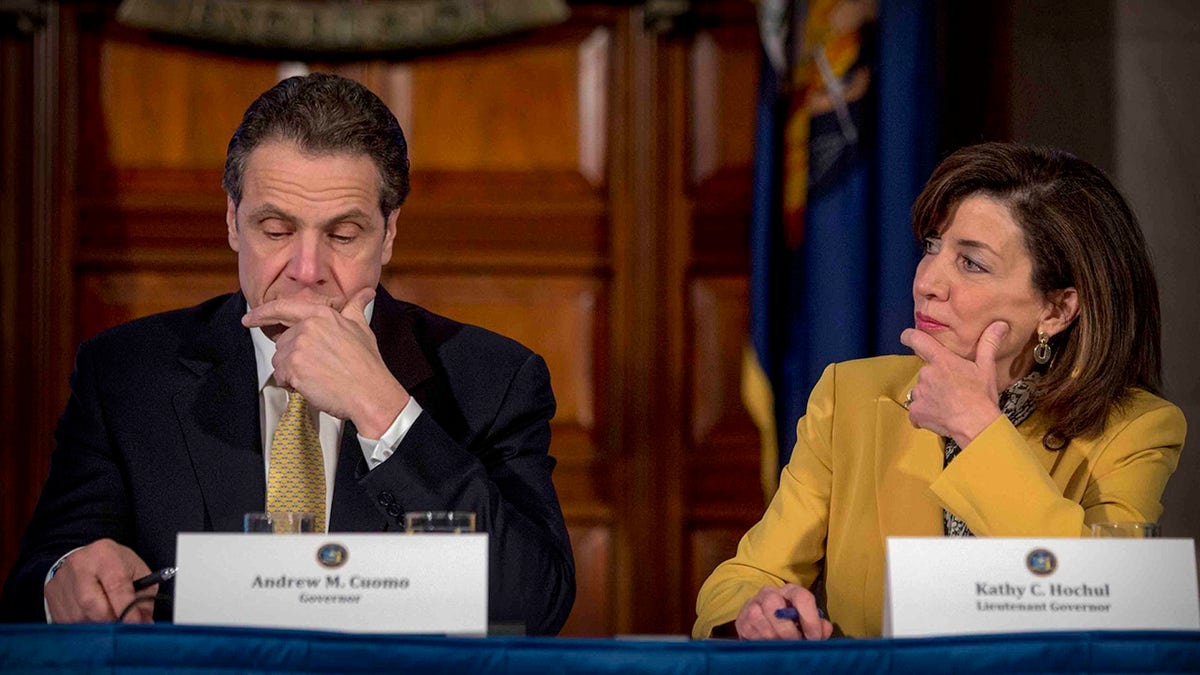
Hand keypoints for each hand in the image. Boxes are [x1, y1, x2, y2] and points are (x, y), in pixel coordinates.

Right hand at [44, 539, 153, 622]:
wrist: (87, 558)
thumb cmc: (116, 567)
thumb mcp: (137, 574)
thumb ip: (143, 600)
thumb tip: (144, 625)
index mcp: (105, 553)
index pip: (116, 585)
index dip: (126, 608)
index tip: (134, 624)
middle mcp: (79, 564)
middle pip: (91, 603)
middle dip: (109, 620)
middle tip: (120, 625)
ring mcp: (61, 578)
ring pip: (77, 615)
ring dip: (95, 624)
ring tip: (107, 618)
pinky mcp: (50, 593)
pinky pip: (65, 620)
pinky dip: (82, 624)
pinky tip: (91, 616)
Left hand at [242, 288, 409, 437]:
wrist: (370, 392)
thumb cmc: (367, 364)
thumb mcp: (362, 328)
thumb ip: (356, 308)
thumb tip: (366, 293)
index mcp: (321, 314)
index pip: (282, 309)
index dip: (261, 314)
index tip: (248, 319)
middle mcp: (307, 326)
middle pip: (282, 342)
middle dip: (293, 357)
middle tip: (317, 368)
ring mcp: (299, 346)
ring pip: (279, 360)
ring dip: (292, 372)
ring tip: (317, 377)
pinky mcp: (293, 367)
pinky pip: (280, 377)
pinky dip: (292, 385)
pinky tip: (312, 386)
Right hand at [734, 584, 832, 639]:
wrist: (764, 627)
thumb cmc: (791, 625)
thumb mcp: (806, 623)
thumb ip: (818, 625)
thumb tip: (824, 629)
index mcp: (790, 591)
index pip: (802, 597)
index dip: (810, 620)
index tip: (815, 638)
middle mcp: (769, 593)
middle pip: (775, 605)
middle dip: (788, 630)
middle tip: (795, 643)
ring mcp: (752, 605)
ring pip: (760, 619)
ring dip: (774, 638)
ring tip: (783, 646)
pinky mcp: (741, 621)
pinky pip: (750, 631)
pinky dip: (762, 641)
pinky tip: (770, 645)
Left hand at [900, 321, 1008, 445]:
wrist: (977, 425)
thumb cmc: (982, 396)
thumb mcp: (986, 368)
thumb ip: (988, 344)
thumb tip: (999, 324)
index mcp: (942, 361)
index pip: (919, 340)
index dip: (909, 336)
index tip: (906, 336)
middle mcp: (926, 374)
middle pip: (926, 372)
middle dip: (936, 380)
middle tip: (953, 390)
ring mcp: (919, 393)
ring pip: (921, 392)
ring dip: (930, 397)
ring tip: (948, 405)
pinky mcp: (916, 412)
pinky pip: (916, 411)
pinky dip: (924, 415)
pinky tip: (939, 417)